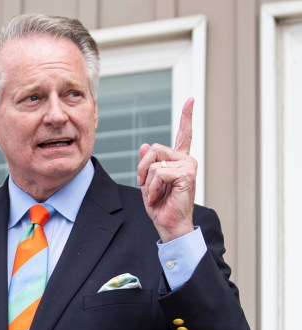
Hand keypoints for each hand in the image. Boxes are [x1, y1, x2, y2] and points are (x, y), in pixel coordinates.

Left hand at [137, 97, 197, 242]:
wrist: (169, 226)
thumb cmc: (161, 207)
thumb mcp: (148, 183)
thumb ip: (147, 165)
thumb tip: (145, 145)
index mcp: (178, 161)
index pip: (183, 135)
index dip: (186, 117)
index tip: (191, 99)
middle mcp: (186, 160)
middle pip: (154, 149)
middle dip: (142, 168)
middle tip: (143, 185)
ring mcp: (188, 166)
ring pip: (155, 163)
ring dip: (147, 182)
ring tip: (154, 195)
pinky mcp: (187, 174)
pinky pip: (159, 173)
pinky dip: (151, 188)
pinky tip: (157, 198)